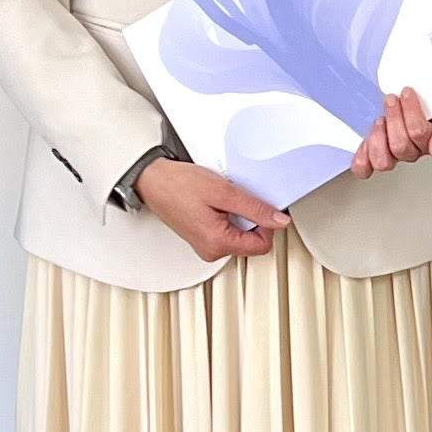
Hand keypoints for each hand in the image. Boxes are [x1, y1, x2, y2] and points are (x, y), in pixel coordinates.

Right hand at [137, 155, 286, 259]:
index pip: (262, 245)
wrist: (151, 180)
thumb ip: (255, 209)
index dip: (268, 223)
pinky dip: (227, 215)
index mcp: (218, 244)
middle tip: (239, 198)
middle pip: (251, 242)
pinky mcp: (202, 237)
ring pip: (240, 235)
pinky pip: (226, 231)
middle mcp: (211, 251)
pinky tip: (217, 202)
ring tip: (223, 198)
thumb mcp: (224, 192)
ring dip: (239, 215)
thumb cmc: (178, 184)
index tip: (262, 206)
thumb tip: (279, 221)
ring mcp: (205, 246)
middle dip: (252, 219)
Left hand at [344, 86, 431, 179]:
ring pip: (384, 161)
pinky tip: (364, 144)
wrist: (406, 89)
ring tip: (379, 120)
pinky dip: (362, 160)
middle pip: (400, 146)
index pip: (419, 133)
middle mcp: (410, 151)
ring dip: (378, 138)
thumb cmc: (423, 98)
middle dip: (393, 118)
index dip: (411, 111)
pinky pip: (364, 169)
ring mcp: (391, 155)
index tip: (406, 92)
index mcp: (427, 141)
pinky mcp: (371, 156)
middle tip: (391, 101)